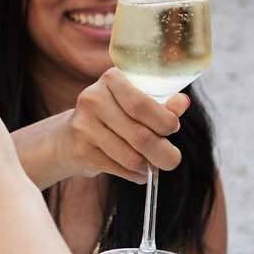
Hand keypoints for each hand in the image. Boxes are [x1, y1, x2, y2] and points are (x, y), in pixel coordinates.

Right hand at [57, 69, 187, 184]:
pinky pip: (119, 169)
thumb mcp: (135, 103)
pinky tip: (136, 170)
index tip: (173, 128)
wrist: (70, 137)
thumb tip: (183, 103)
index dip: (164, 121)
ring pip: (131, 156)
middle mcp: (93, 99)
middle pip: (140, 134)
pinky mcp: (81, 151)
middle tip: (173, 159)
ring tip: (150, 165)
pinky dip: (134, 174)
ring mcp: (84, 126)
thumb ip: (161, 103)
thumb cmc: (113, 117)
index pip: (142, 104)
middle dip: (163, 151)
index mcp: (112, 79)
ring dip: (148, 166)